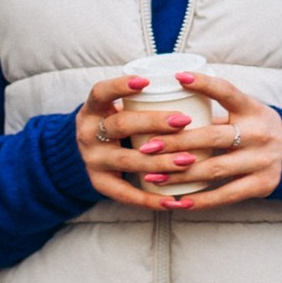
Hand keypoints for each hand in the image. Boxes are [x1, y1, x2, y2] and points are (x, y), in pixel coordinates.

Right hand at [75, 74, 181, 207]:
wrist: (86, 152)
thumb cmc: (115, 122)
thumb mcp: (116, 107)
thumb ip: (143, 100)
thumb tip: (195, 89)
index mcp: (93, 110)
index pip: (101, 92)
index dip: (120, 86)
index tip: (146, 81)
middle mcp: (88, 134)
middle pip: (120, 126)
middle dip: (153, 123)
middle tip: (184, 121)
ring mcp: (93, 161)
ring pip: (127, 160)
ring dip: (159, 161)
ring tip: (188, 160)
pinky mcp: (100, 184)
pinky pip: (126, 194)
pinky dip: (151, 199)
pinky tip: (173, 201)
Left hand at [130, 69, 281, 211]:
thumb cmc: (258, 130)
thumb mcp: (247, 114)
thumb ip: (217, 113)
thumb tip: (169, 107)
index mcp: (253, 109)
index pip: (227, 91)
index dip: (204, 84)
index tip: (178, 78)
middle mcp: (260, 133)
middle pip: (212, 137)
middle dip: (175, 142)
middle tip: (146, 146)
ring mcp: (262, 160)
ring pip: (213, 168)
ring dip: (179, 174)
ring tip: (152, 175)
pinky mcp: (262, 184)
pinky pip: (225, 194)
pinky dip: (200, 200)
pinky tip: (178, 202)